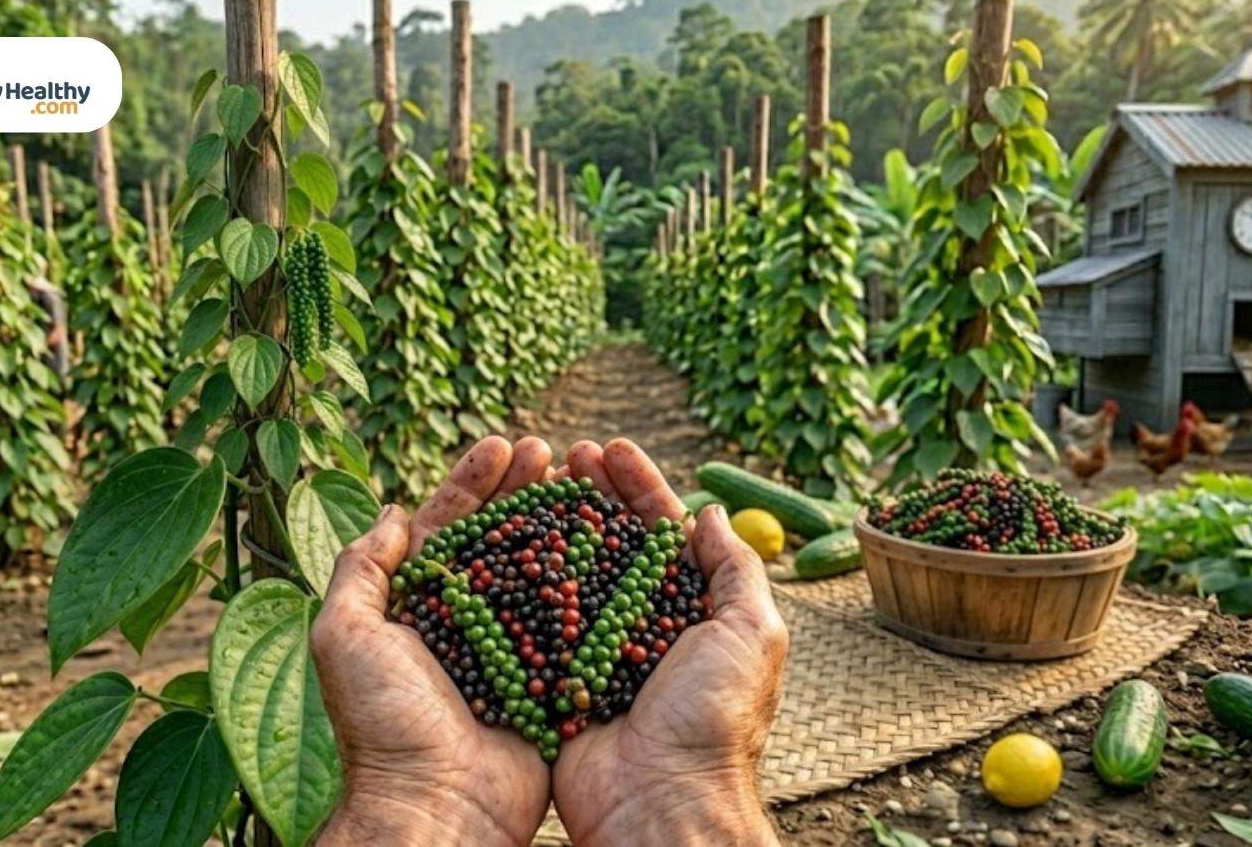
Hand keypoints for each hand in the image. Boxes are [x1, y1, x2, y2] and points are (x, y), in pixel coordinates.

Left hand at [312, 436, 554, 845]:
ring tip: (583, 483)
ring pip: (535, 571)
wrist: (436, 805)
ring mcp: (505, 648)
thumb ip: (360, 569)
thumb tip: (390, 511)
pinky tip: (607, 546)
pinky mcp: (543, 677)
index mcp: (413, 607)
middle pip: (496, 539)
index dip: (473, 482)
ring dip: (557, 524)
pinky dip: (585, 582)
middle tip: (551, 451)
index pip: (445, 527)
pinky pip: (567, 621)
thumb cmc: (383, 723)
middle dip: (521, 490)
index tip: (504, 443)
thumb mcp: (343, 636)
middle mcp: (460, 622)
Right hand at [551, 439, 787, 846]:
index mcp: (690, 612)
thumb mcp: (751, 635)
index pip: (661, 533)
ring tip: (529, 483)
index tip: (611, 448)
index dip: (639, 487)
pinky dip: (518, 582)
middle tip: (563, 454)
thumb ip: (734, 570)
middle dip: (588, 494)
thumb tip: (709, 513)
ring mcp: (596, 651)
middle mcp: (641, 626)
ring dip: (550, 525)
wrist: (662, 802)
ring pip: (569, 573)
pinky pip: (533, 622)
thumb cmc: (713, 720)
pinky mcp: (556, 678)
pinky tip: (500, 544)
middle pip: (610, 543)